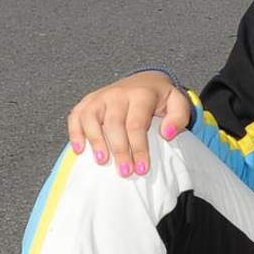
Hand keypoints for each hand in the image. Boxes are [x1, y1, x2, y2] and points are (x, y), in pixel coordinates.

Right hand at [67, 71, 189, 177]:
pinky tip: (80, 150)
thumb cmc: (161, 98)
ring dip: (95, 141)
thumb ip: (179, 118)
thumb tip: (167, 134)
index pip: (137, 124)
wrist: (145, 80)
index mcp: (141, 95)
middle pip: (114, 124)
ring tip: (102, 161)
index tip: (142, 168)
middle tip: (125, 172)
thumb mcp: (178, 103)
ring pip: (91, 118)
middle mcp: (117, 94)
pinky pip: (76, 115)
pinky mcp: (88, 101)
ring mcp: (100, 96)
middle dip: (120, 150)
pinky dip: (75, 132)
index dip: (139, 148)